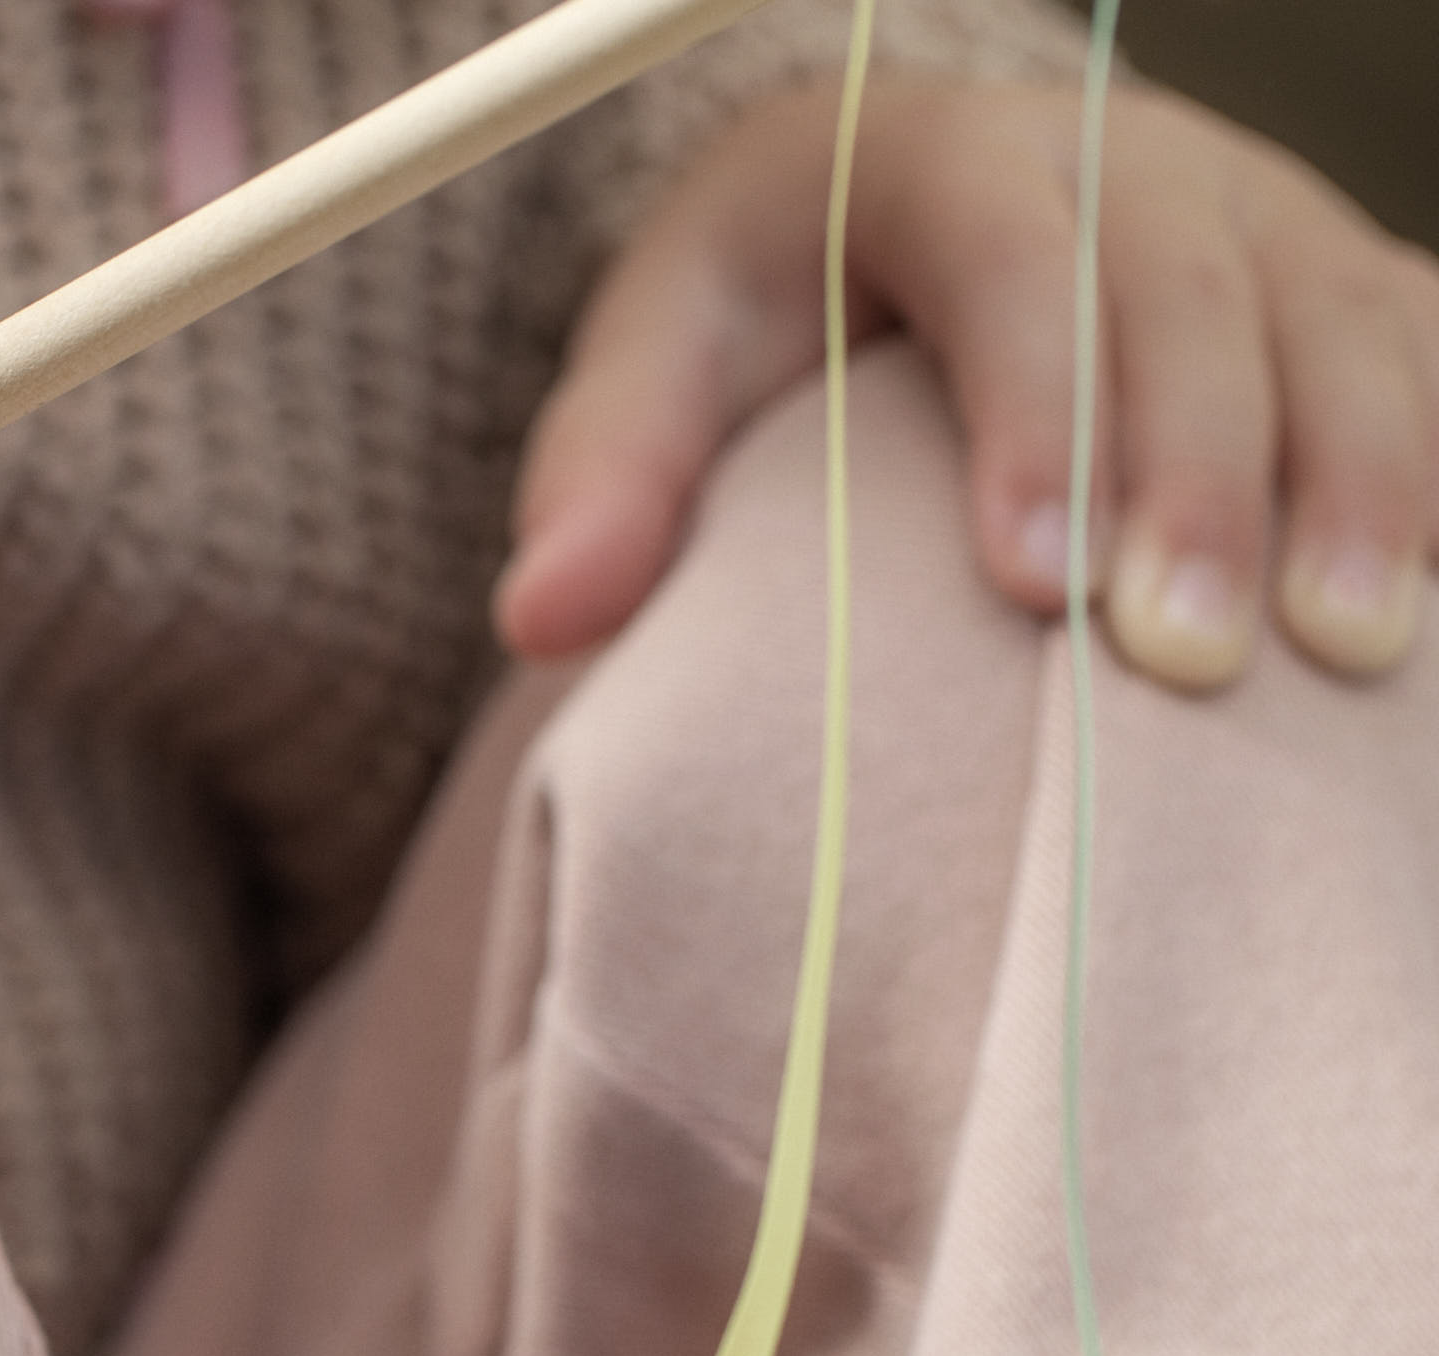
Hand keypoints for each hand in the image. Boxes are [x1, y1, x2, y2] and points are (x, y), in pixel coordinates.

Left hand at [500, 72, 1438, 691]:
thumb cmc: (770, 330)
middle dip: (1204, 478)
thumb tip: (544, 610)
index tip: (1032, 587)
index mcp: (944, 155)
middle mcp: (1128, 160)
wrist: (897, 257)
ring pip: (1343, 321)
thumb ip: (607, 472)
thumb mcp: (661, 362)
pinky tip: (1413, 597)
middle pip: (1197, 290)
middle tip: (1179, 660)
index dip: (1038, 407)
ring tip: (1343, 648)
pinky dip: (1430, 470)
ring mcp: (1258, 219)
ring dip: (1359, 485)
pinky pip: (1421, 357)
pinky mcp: (1337, 295)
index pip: (1015, 250)